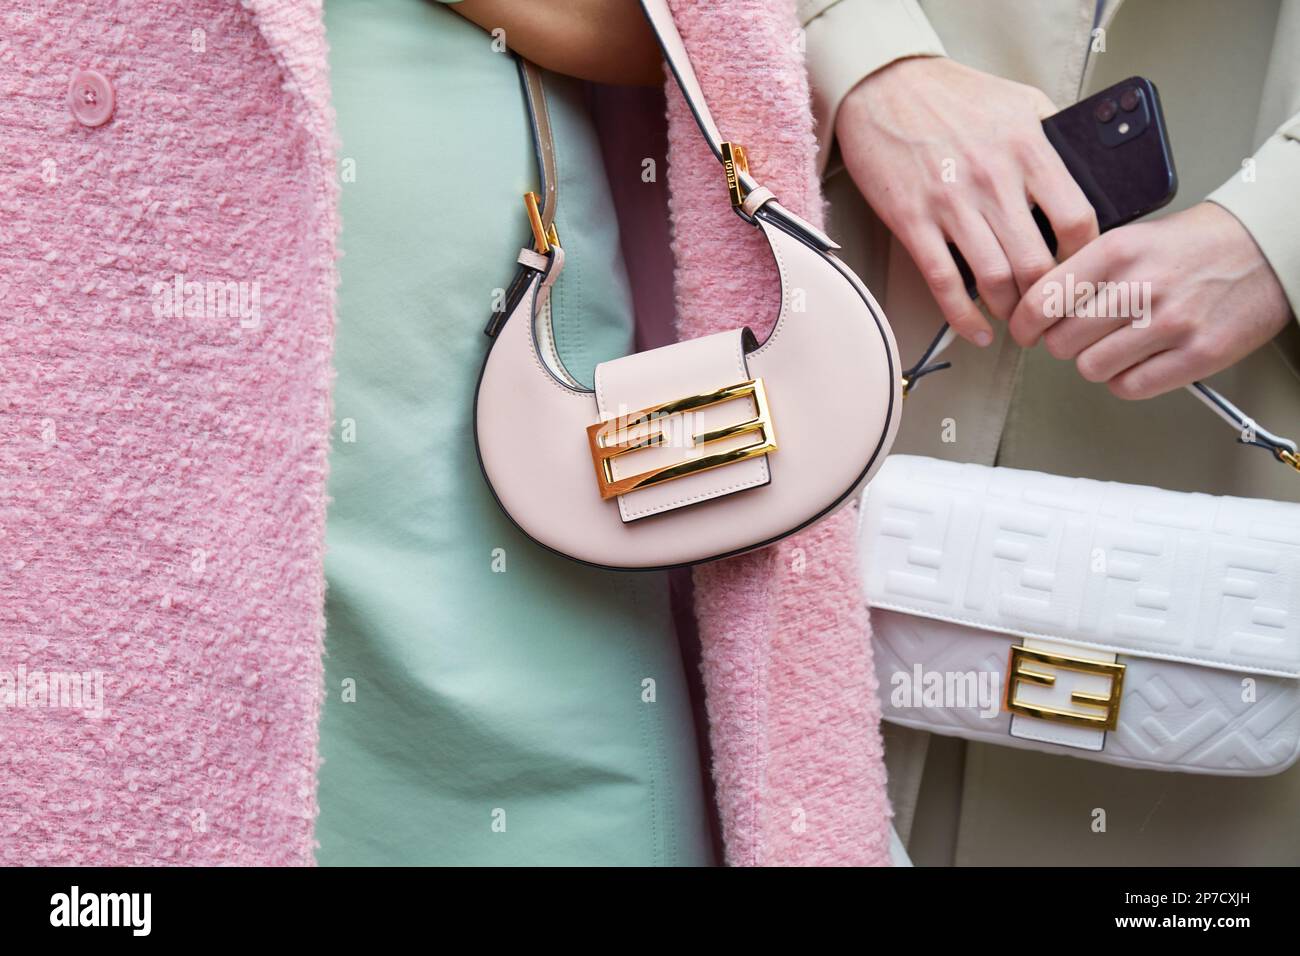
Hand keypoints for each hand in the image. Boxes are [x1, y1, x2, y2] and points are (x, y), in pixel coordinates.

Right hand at [835, 56, 1097, 342]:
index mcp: (1028, 149)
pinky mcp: (912, 220)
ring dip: (1009, 309)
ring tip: (1015, 318)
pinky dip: (963, 317)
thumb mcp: (1020, 100)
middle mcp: (993, 179)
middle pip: (1036, 263)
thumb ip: (1055, 137)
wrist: (886, 86)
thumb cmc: (953, 96)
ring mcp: (950, 203)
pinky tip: (977, 331)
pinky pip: (944, 282)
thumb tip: (1088, 177)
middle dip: (1046, 299)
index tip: (1082, 275)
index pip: (1076, 220)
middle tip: (1049, 311)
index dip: (1084, 260)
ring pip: (994, 279)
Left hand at [1008, 202, 1293, 398]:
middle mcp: (1141, 288)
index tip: (1026, 330)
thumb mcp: (1130, 239)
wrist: (1264, 248)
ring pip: (1090, 368)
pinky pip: (1129, 387)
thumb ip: (1084, 271)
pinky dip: (1126, 380)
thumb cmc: (1195, 245)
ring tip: (1115, 344)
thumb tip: (1035, 307)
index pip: (1042, 302)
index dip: (1025, 324)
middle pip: (1061, 342)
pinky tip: (1138, 360)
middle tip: (1080, 334)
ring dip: (1095, 362)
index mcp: (1117, 252)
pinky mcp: (1197, 355)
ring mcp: (1171, 324)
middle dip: (1062, 342)